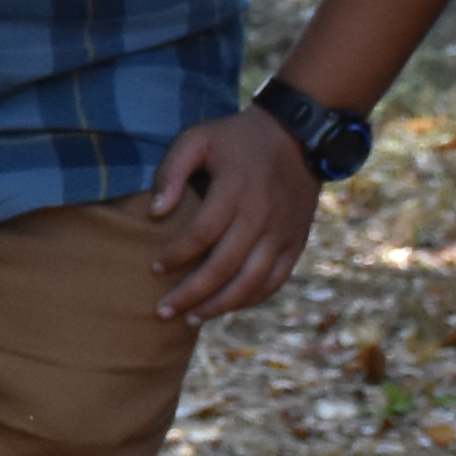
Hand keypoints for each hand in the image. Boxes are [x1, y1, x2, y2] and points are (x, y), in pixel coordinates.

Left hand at [147, 110, 323, 320]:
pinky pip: (276, 280)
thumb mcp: (198, 138)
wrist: (300, 135)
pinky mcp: (296, 242)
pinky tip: (228, 307)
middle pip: (224, 267)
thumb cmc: (238, 138)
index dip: (177, 256)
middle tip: (163, 312)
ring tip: (192, 319)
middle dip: (191, 294)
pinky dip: (251, 298)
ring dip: (221, 305)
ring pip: (251, 281)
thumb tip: (155, 213)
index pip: (202, 235)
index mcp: (235, 190)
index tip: (155, 269)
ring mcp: (282, 233)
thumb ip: (172, 171)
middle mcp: (261, 216)